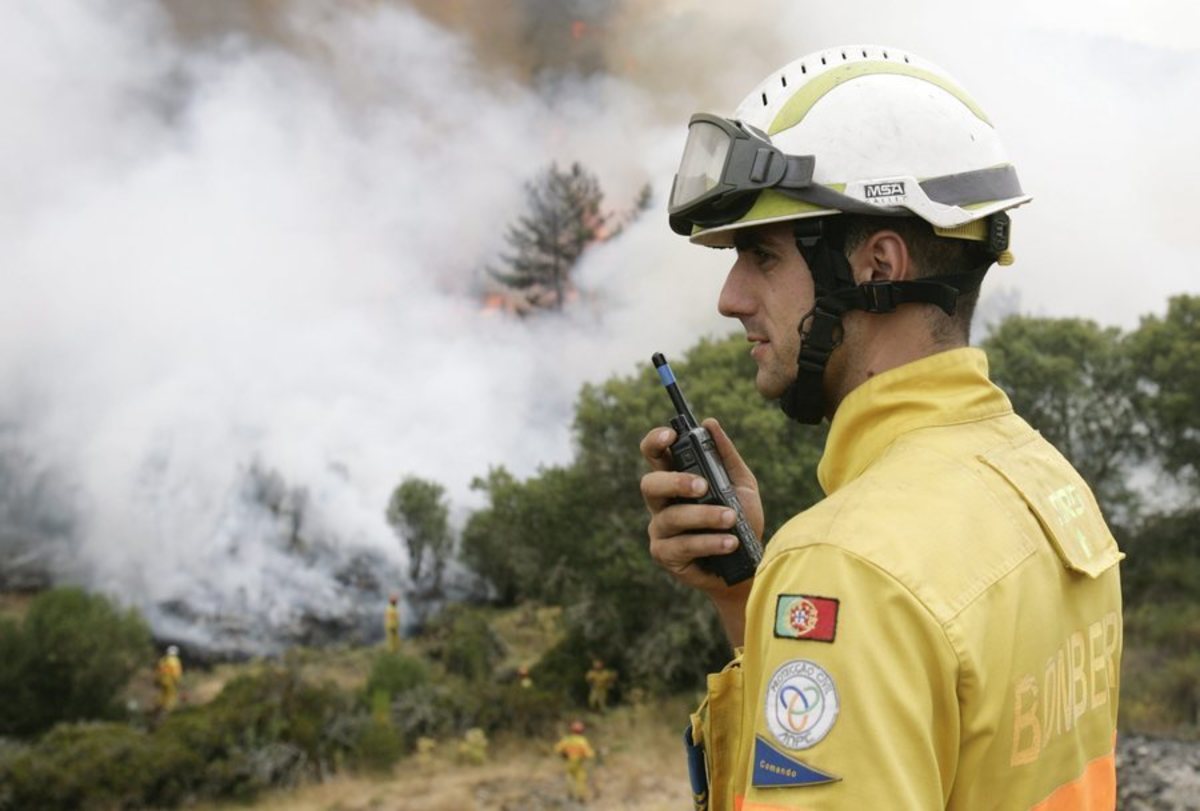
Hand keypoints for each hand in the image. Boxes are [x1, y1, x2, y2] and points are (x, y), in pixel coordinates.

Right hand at [639, 418, 763, 599]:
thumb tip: (710, 423)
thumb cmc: (741, 521)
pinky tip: (729, 542)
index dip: (655, 441)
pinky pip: (683, 545)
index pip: (654, 454)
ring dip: (704, 516)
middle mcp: (662, 503)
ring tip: (731, 518)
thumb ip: (726, 456)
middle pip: (650, 484)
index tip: (671, 435)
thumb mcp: (741, 484)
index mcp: (675, 479)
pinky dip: (709, 542)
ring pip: (672, 517)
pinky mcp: (666, 555)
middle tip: (703, 486)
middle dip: (675, 482)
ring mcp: (660, 530)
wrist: (750, 564)